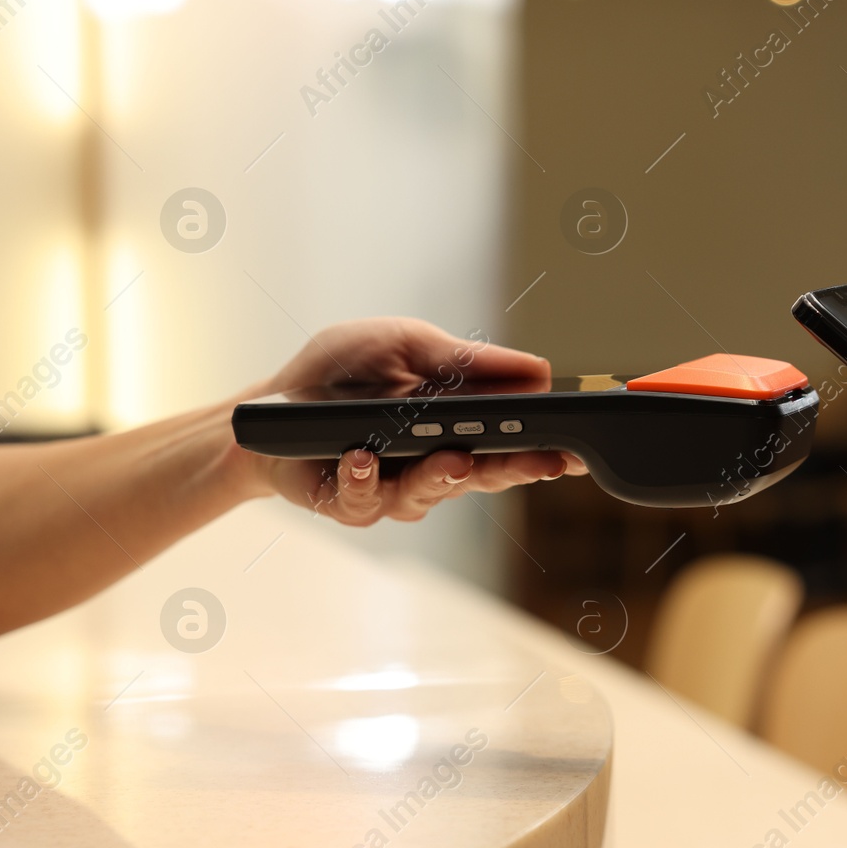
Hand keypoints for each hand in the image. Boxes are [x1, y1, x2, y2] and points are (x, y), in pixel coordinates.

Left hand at [243, 318, 584, 525]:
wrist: (270, 403)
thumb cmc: (342, 370)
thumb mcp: (406, 344)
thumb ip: (466, 361)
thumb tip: (538, 368)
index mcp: (459, 424)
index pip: (514, 441)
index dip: (548, 450)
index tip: (577, 451)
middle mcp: (435, 463)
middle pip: (486, 475)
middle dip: (517, 469)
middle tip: (542, 462)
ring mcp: (395, 488)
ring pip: (430, 493)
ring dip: (442, 476)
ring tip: (454, 459)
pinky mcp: (351, 503)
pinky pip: (365, 499)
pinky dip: (365, 478)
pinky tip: (362, 457)